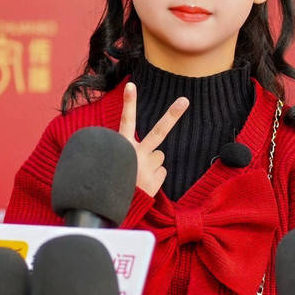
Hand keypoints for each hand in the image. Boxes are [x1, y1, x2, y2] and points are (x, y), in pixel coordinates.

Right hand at [118, 82, 188, 197]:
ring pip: (159, 156)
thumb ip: (130, 152)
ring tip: (137, 176)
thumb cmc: (112, 181)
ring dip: (152, 164)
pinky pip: (161, 172)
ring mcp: (149, 166)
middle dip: (173, 115)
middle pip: (159, 131)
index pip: (125, 121)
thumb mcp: (114, 162)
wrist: (109, 209)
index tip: (131, 84)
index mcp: (122, 146)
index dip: (129, 102)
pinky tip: (143, 184)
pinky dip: (155, 178)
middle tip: (185, 100)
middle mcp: (137, 154)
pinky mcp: (157, 179)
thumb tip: (158, 153)